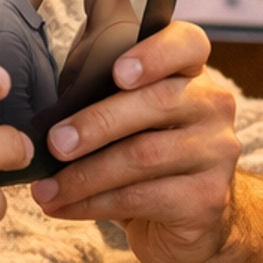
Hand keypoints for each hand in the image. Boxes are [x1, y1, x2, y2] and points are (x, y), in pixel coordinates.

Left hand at [32, 22, 262, 262]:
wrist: (188, 217)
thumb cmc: (143, 152)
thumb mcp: (127, 116)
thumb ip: (102, 95)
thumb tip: (47, 110)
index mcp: (191, 72)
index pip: (188, 44)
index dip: (155, 53)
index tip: (118, 72)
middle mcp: (213, 106)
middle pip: (158, 102)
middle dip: (97, 123)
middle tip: (55, 143)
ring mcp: (216, 153)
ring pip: (144, 156)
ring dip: (84, 174)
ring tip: (46, 187)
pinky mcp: (207, 199)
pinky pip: (141, 198)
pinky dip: (92, 203)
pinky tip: (63, 206)